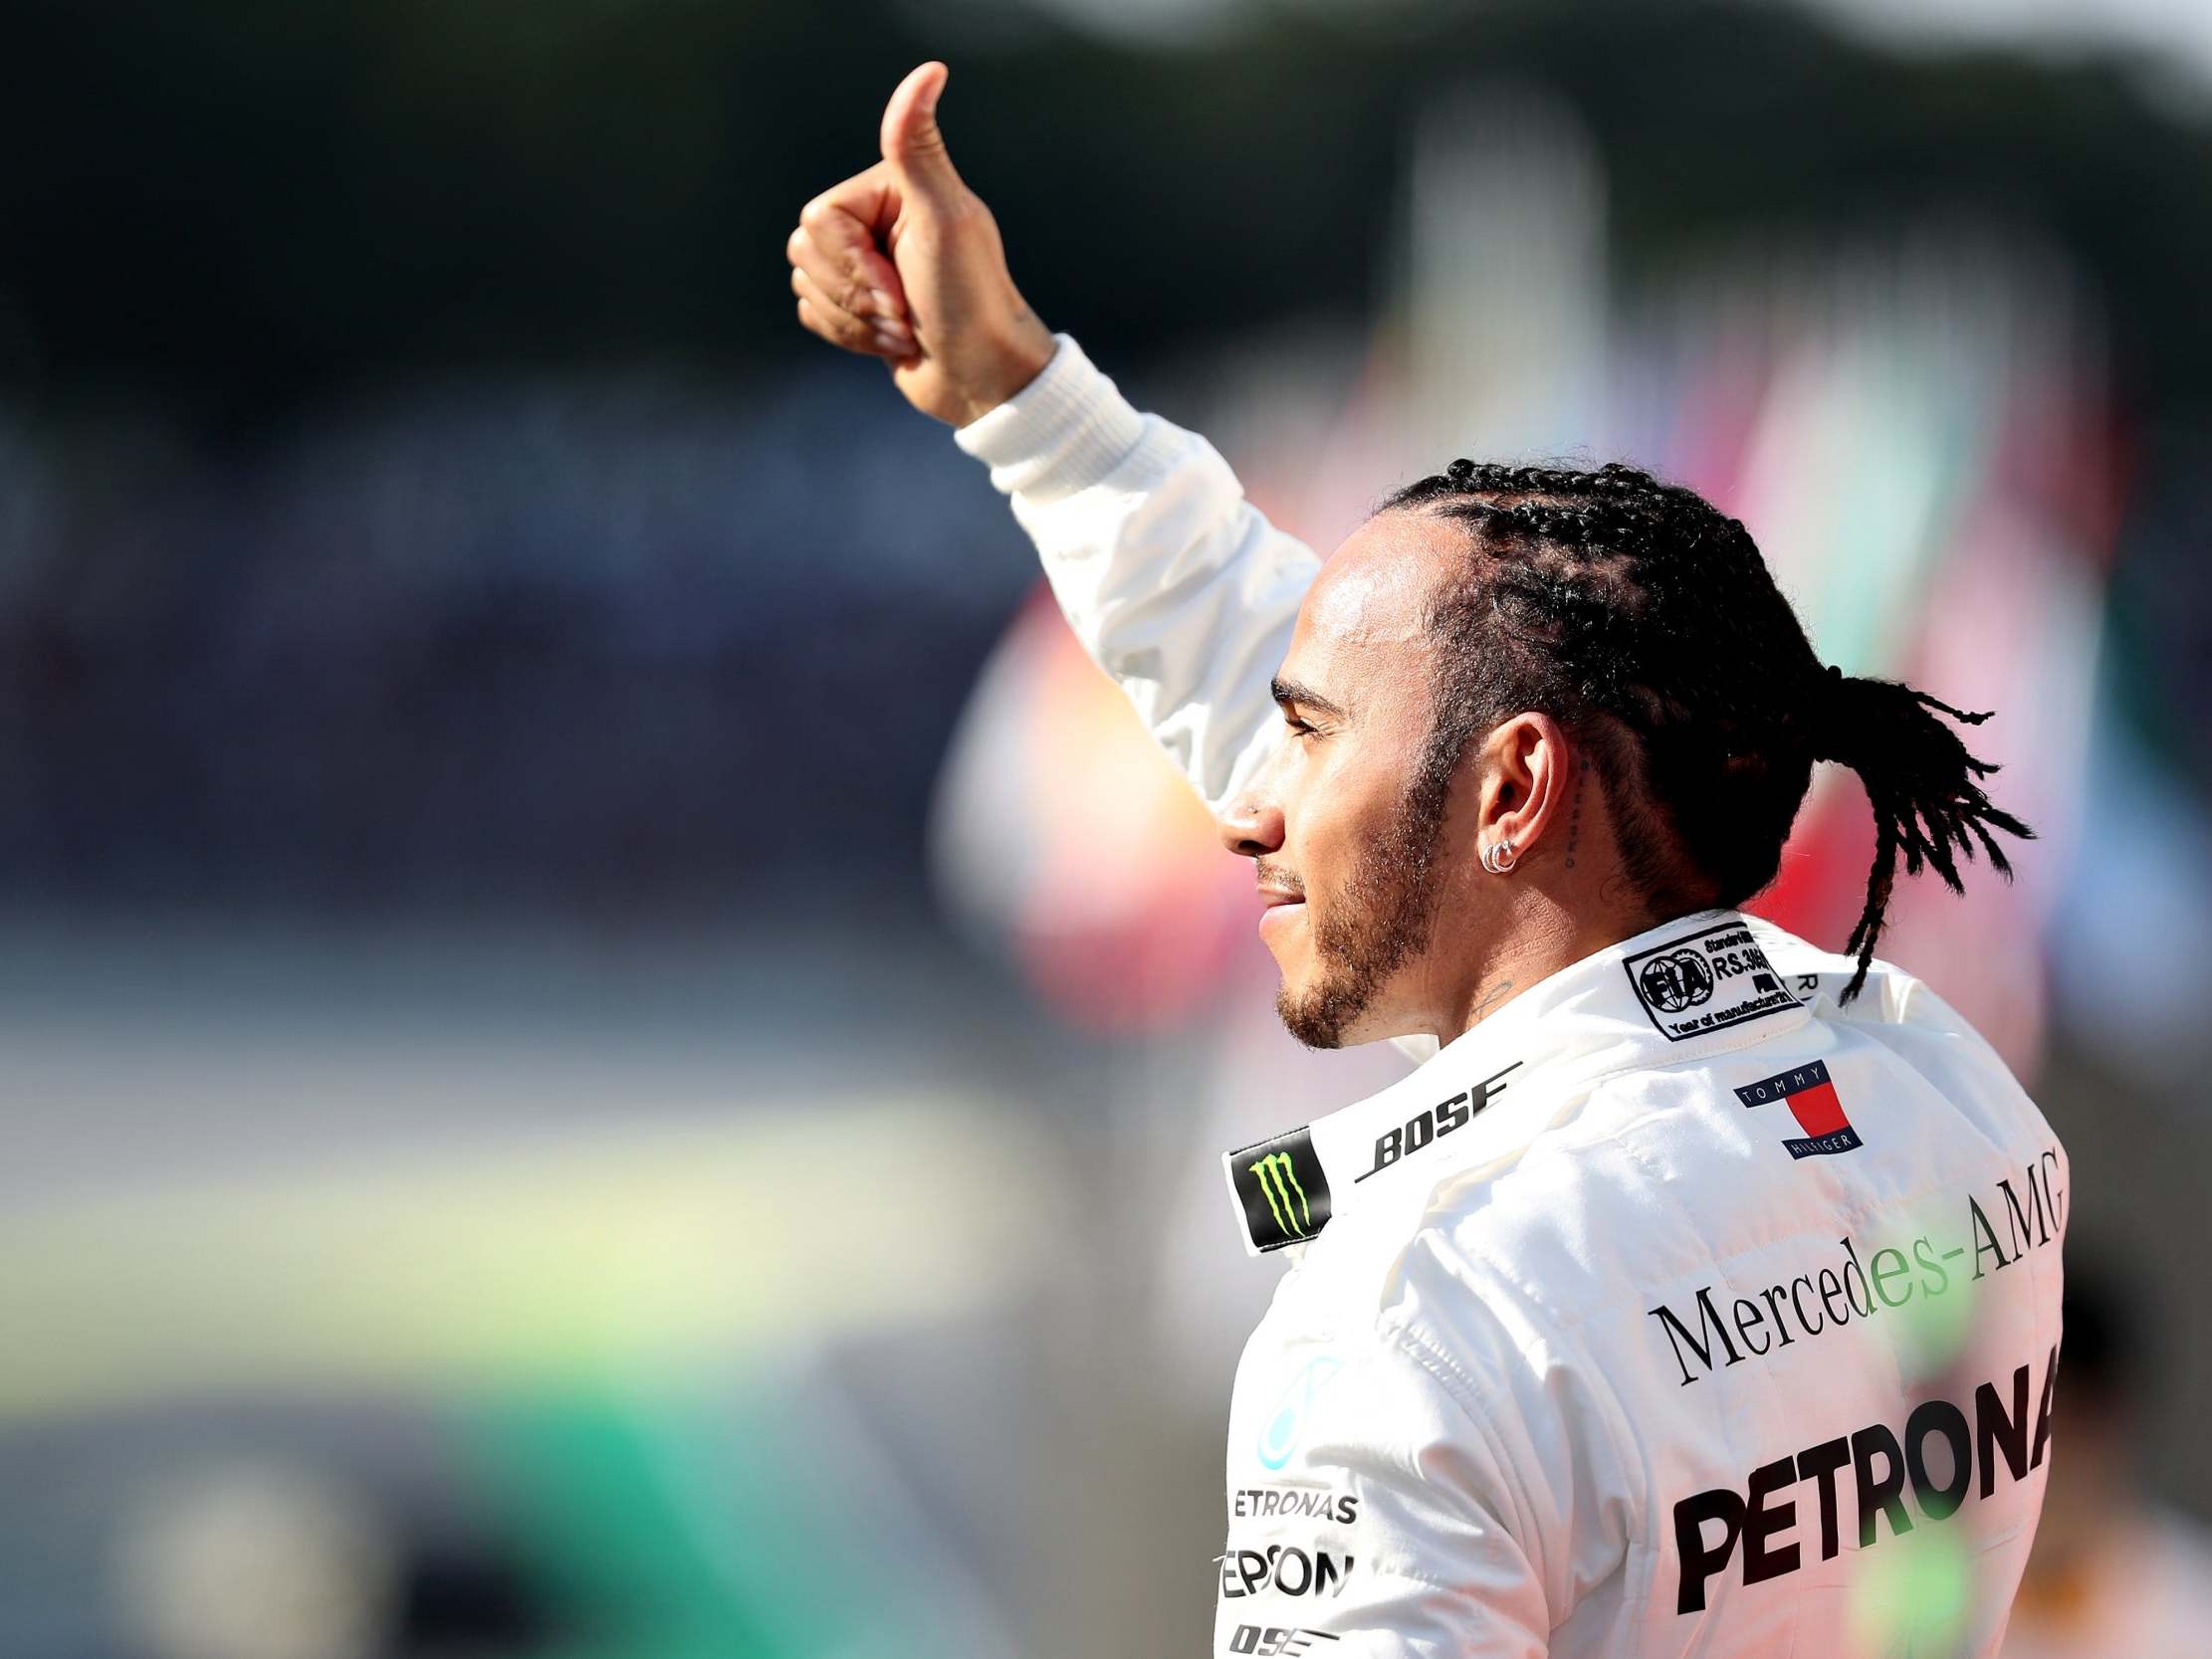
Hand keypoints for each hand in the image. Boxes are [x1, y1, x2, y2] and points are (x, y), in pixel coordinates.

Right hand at [786, 61, 1057, 427]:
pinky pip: (814, 315)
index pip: (820, 219)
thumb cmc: (969, 298)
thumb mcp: (944, 217)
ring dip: (857, 323)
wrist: (981, 375)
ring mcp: (863, 264)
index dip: (852, 262)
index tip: (900, 286)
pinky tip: (893, 343)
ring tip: (906, 329)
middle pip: (805, 252)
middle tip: (907, 310)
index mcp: (887, 190)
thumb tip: (929, 71)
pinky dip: (850, 338)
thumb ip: (917, 149)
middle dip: (857, 296)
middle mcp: (873, 220)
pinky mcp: (855, 305)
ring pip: (807, 287)